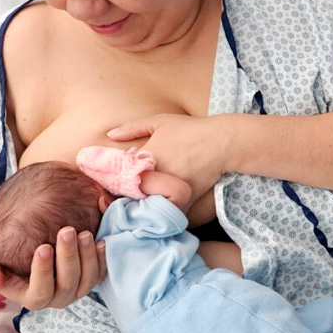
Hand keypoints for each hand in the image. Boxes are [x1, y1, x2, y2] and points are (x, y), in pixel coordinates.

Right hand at [0, 228, 106, 309]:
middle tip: (67, 231)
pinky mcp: (93, 278)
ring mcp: (79, 289)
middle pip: (68, 281)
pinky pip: (102, 271)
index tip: (43, 247)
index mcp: (35, 299)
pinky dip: (103, 257)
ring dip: (87, 255)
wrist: (33, 261)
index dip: (43, 271)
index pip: (41, 291)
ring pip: (88, 277)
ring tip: (84, 234)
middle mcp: (60, 298)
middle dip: (68, 256)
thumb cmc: (11, 268)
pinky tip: (102, 240)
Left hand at [107, 114, 229, 201]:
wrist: (222, 142)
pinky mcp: (183, 200)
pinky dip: (162, 211)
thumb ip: (132, 127)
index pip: (119, 175)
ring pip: (147, 205)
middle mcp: (154, 177)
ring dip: (143, 205)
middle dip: (127, 193)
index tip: (116, 179)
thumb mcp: (160, 121)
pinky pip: (166, 211)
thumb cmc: (190, 130)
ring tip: (141, 202)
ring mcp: (168, 190)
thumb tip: (110, 134)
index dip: (116, 178)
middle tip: (125, 193)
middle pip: (130, 192)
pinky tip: (160, 206)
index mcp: (143, 159)